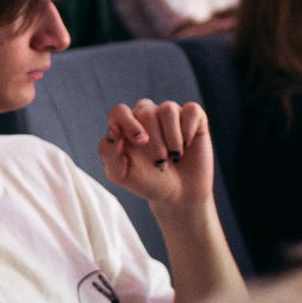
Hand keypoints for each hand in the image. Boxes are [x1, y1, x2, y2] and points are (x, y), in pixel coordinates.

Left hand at [99, 99, 213, 212]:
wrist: (179, 193)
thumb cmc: (147, 181)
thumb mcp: (121, 174)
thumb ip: (108, 152)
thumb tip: (113, 128)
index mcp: (125, 126)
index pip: (120, 112)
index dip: (129, 123)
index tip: (142, 142)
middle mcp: (146, 114)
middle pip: (146, 112)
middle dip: (155, 141)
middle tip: (160, 163)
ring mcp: (169, 114)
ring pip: (168, 109)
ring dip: (172, 137)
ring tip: (175, 156)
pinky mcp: (192, 117)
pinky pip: (191, 110)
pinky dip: (189, 129)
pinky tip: (188, 145)